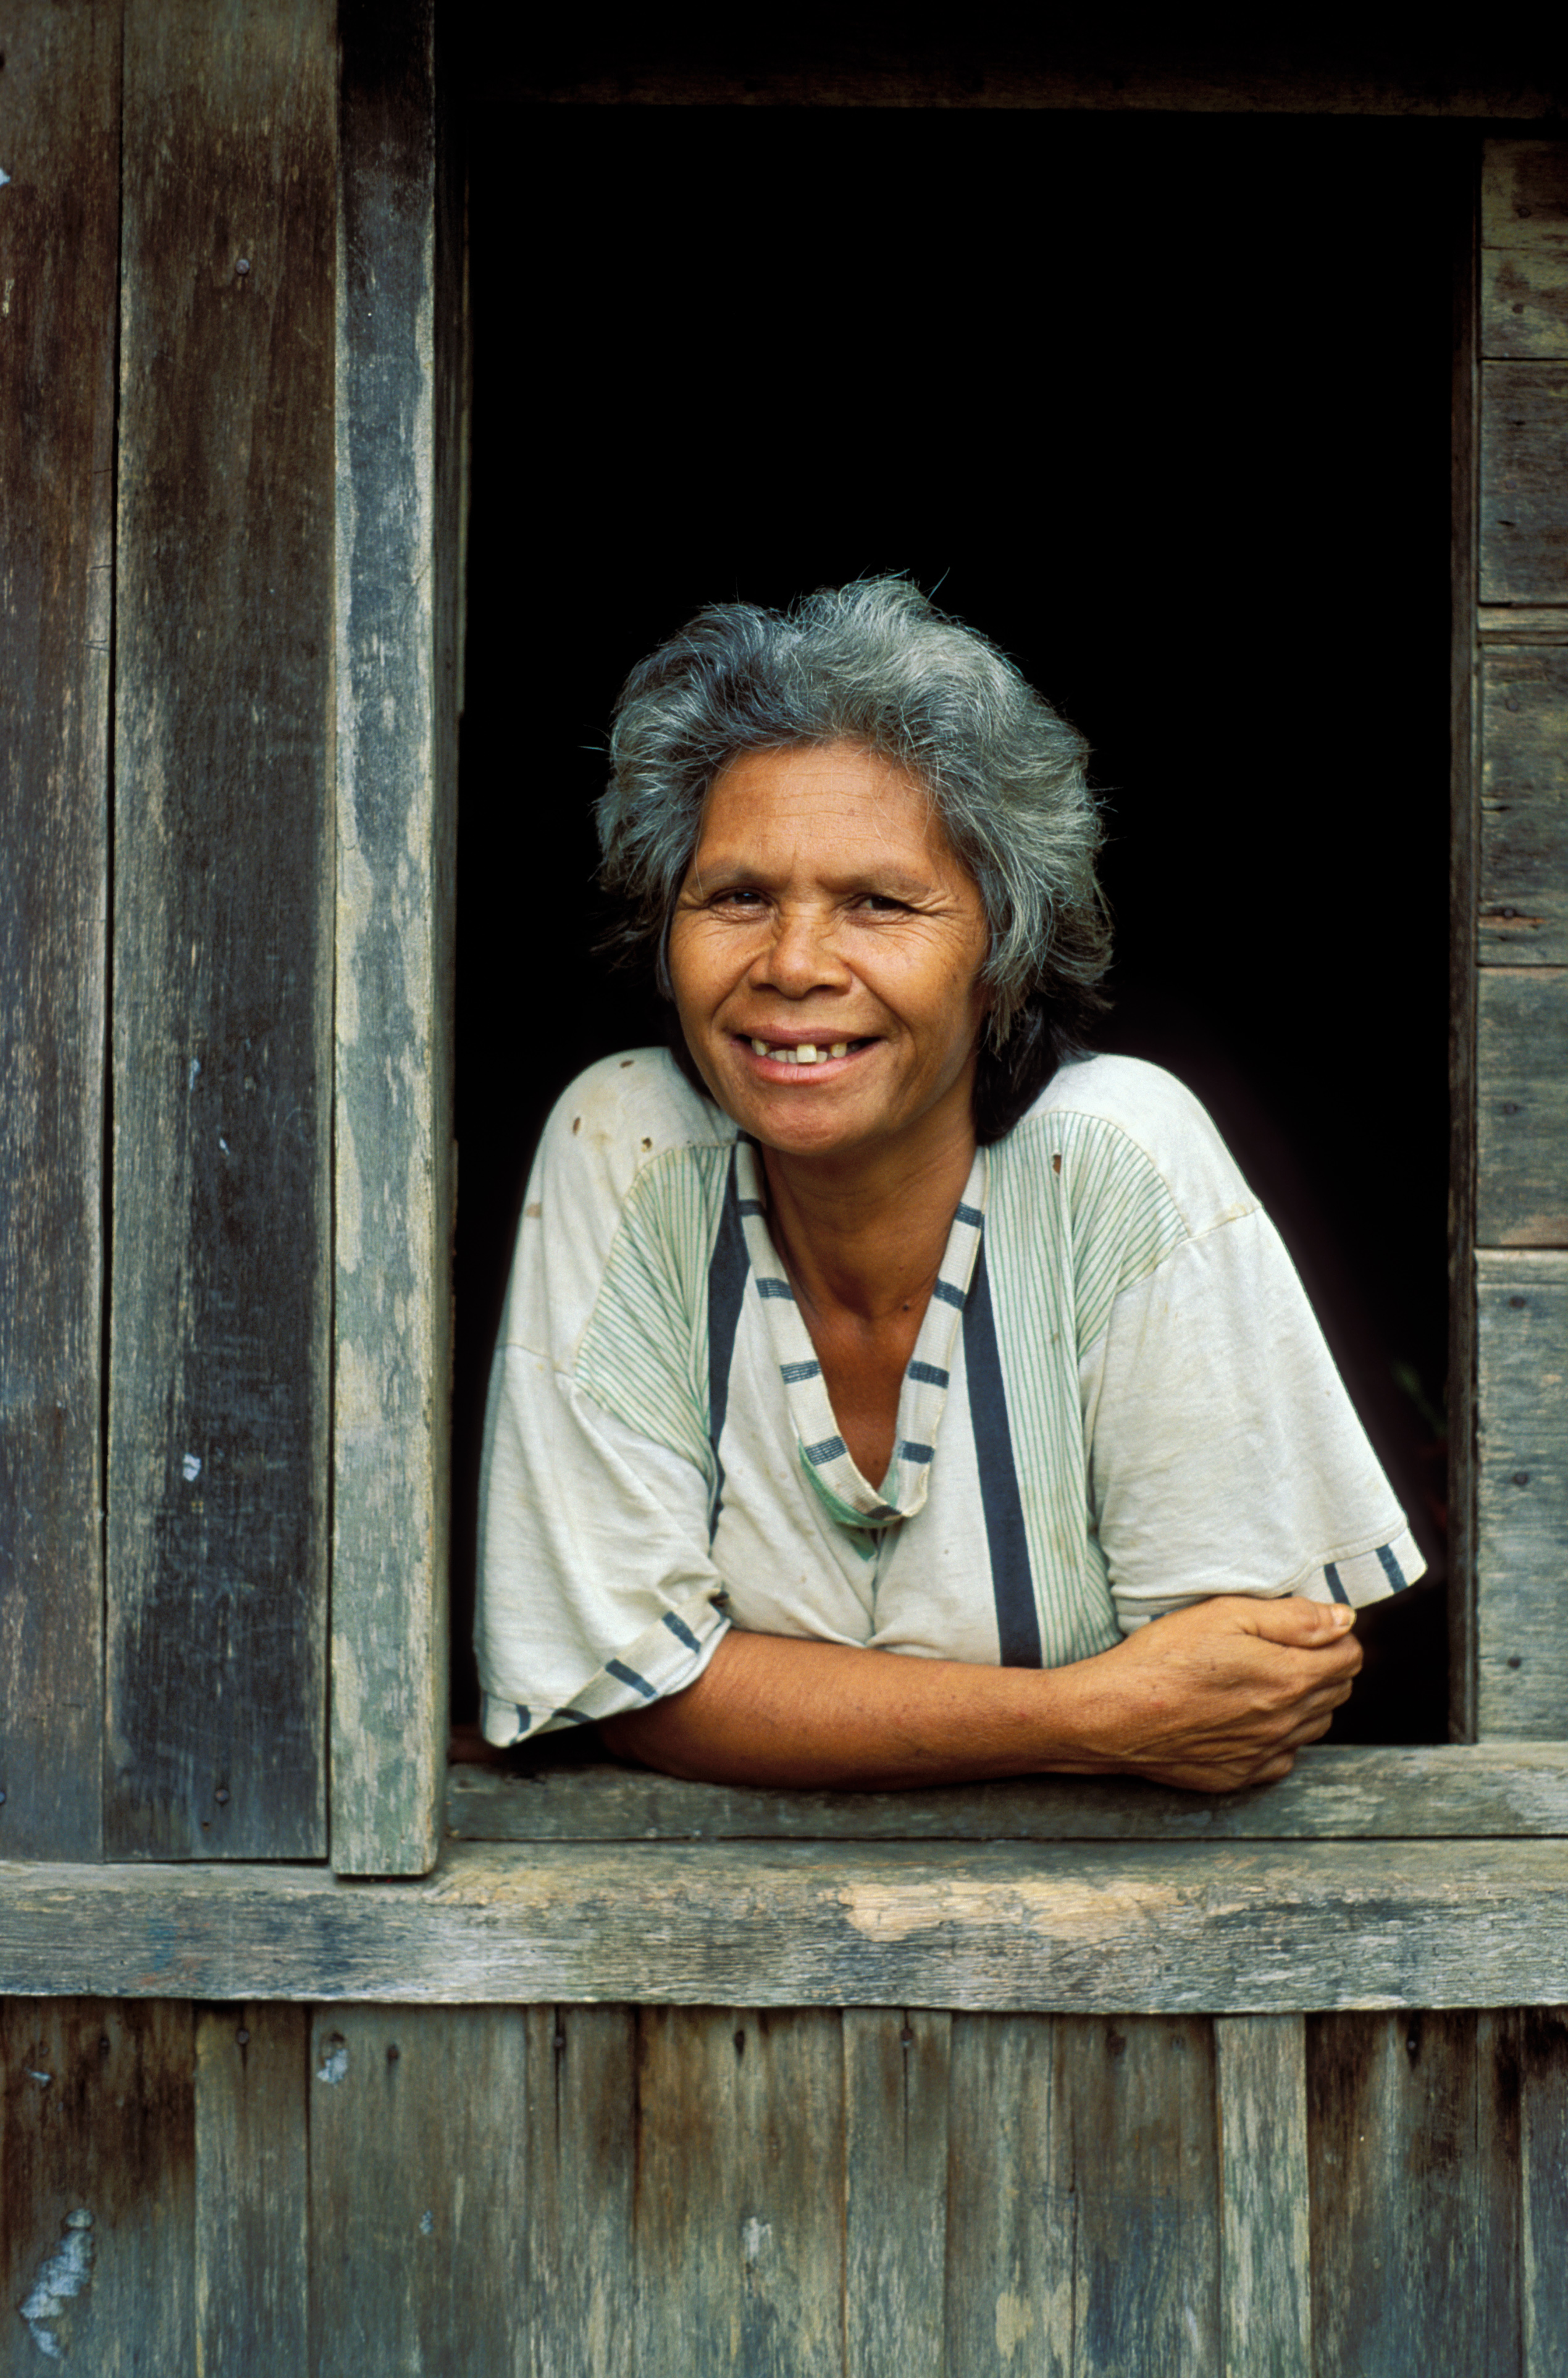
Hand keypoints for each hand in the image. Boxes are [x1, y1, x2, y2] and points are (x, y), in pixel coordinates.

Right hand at [1070, 1595, 1361, 1792]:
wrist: (1113, 1714)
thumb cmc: (1164, 1656)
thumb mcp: (1226, 1614)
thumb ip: (1292, 1617)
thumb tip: (1342, 1619)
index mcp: (1289, 1678)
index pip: (1349, 1656)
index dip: (1334, 1634)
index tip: (1306, 1626)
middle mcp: (1287, 1722)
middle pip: (1337, 1691)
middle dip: (1323, 1665)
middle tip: (1283, 1647)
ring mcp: (1265, 1754)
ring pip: (1315, 1726)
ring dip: (1305, 1701)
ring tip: (1264, 1679)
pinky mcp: (1240, 1776)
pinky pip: (1284, 1758)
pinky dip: (1278, 1736)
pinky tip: (1247, 1716)